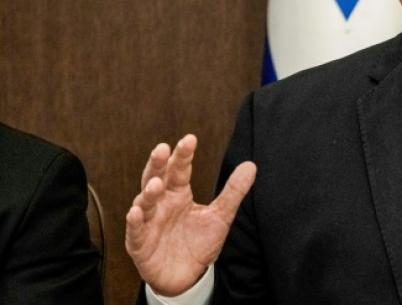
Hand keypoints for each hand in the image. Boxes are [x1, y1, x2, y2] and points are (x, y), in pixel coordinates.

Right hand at [125, 134, 256, 295]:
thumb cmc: (199, 243)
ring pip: (144, 202)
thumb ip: (233, 191)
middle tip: (162, 148)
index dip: (183, 155)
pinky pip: (135, 231)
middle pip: (156, 178)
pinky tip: (137, 212)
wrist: (187, 276)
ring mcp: (149, 222)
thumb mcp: (220, 216)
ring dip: (148, 192)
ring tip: (157, 184)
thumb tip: (251, 165)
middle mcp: (161, 204)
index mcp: (178, 194)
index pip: (179, 170)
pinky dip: (135, 221)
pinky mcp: (140, 243)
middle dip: (158, 164)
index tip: (190, 139)